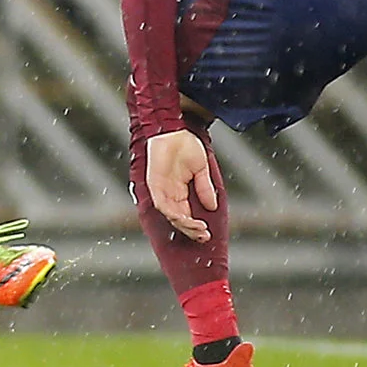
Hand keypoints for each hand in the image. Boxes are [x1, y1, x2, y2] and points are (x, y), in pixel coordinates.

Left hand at [144, 128, 217, 242]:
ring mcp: (160, 189)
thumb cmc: (186, 146)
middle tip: (203, 236)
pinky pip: (161, 203)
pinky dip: (172, 213)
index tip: (207, 234)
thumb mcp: (201, 170)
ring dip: (184, 224)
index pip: (185, 215)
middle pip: (178, 219)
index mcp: (179, 191)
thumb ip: (205, 188)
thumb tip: (213, 206)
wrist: (176, 130)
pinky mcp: (154, 183)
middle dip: (190, 230)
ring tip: (198, 229)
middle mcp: (168, 193)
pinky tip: (184, 218)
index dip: (195, 227)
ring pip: (170, 215)